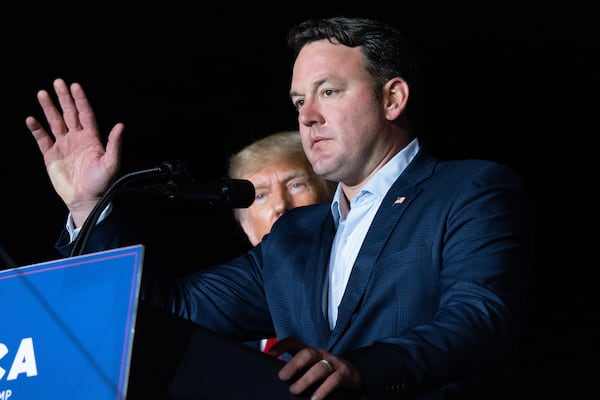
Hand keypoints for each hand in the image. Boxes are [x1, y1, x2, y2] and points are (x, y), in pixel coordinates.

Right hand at [25, 78, 123, 226]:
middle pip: (69, 113)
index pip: (85, 114)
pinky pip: (42, 139)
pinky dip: (37, 129)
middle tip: (58, 82)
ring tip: (42, 93)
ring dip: (49, 108)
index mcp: (92, 138)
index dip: (80, 100)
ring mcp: (63, 145)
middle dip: (63, 98)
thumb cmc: (101, 183)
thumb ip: (114, 144)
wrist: (86, 199)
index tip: (75, 86)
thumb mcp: (111, 163)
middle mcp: (77, 138)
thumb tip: (120, 126)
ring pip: (55, 122)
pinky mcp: (51, 155)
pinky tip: (31, 119)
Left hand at [268, 337, 364, 398]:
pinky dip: (323, 390)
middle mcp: (321, 354)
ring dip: (306, 379)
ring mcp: (333, 363)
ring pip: (319, 368)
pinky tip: (315, 399)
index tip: (270, 353)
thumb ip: (296, 367)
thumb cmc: (327, 371)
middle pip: (307, 353)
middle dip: (294, 364)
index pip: (295, 343)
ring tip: (294, 391)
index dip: (283, 345)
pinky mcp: (344, 374)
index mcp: (311, 352)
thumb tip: (277, 372)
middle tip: (282, 377)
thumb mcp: (311, 366)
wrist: (354, 375)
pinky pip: (333, 381)